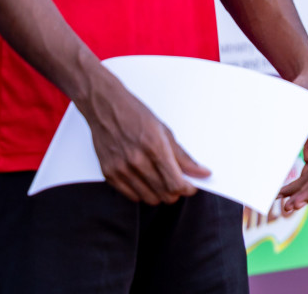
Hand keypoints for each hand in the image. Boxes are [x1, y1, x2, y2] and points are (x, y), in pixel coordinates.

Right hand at [79, 70, 208, 204]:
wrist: (105, 108)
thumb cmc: (135, 115)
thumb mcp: (165, 131)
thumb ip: (184, 156)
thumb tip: (202, 172)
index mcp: (155, 147)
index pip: (175, 183)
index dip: (187, 189)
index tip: (191, 186)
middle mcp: (136, 160)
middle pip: (164, 194)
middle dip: (176, 192)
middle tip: (178, 182)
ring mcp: (121, 169)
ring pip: (149, 198)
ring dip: (160, 194)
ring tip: (163, 181)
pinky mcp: (109, 174)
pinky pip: (131, 196)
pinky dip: (143, 192)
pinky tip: (147, 181)